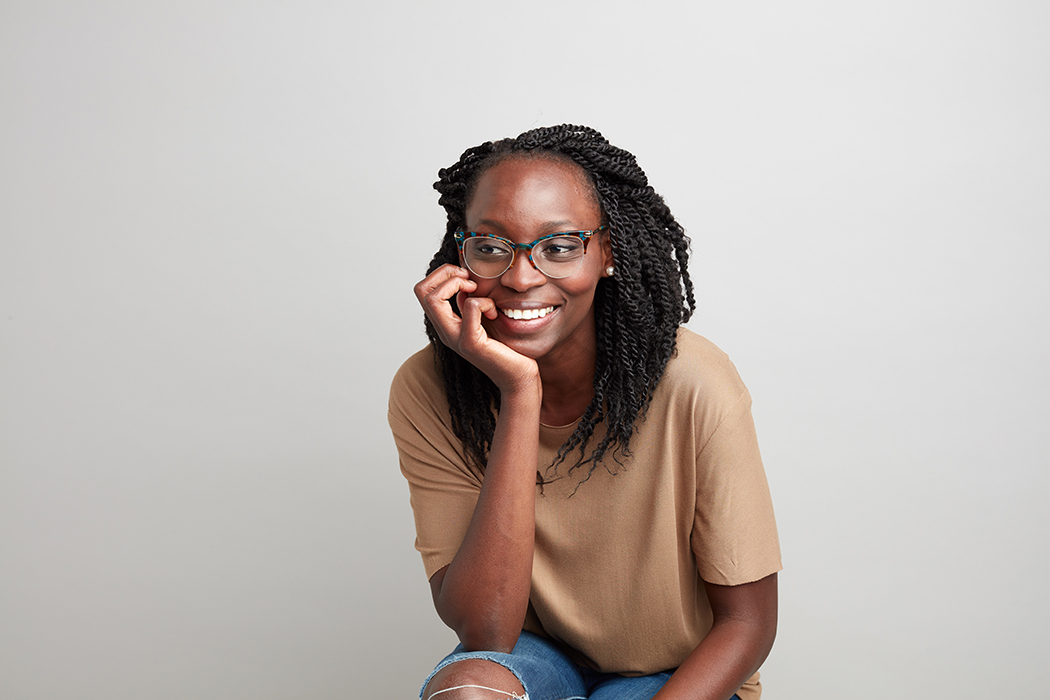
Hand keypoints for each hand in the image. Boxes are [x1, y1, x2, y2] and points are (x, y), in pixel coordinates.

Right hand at [414, 264, 538, 393]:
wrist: (518, 377)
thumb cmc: (505, 348)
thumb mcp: (482, 319)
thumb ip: (468, 304)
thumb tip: (464, 281)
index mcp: (445, 324)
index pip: (423, 291)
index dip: (441, 275)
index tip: (466, 277)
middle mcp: (445, 331)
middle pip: (422, 291)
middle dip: (445, 273)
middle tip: (469, 279)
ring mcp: (455, 338)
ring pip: (434, 299)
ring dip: (458, 283)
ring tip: (477, 291)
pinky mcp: (471, 342)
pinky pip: (471, 306)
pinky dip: (484, 301)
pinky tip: (494, 312)